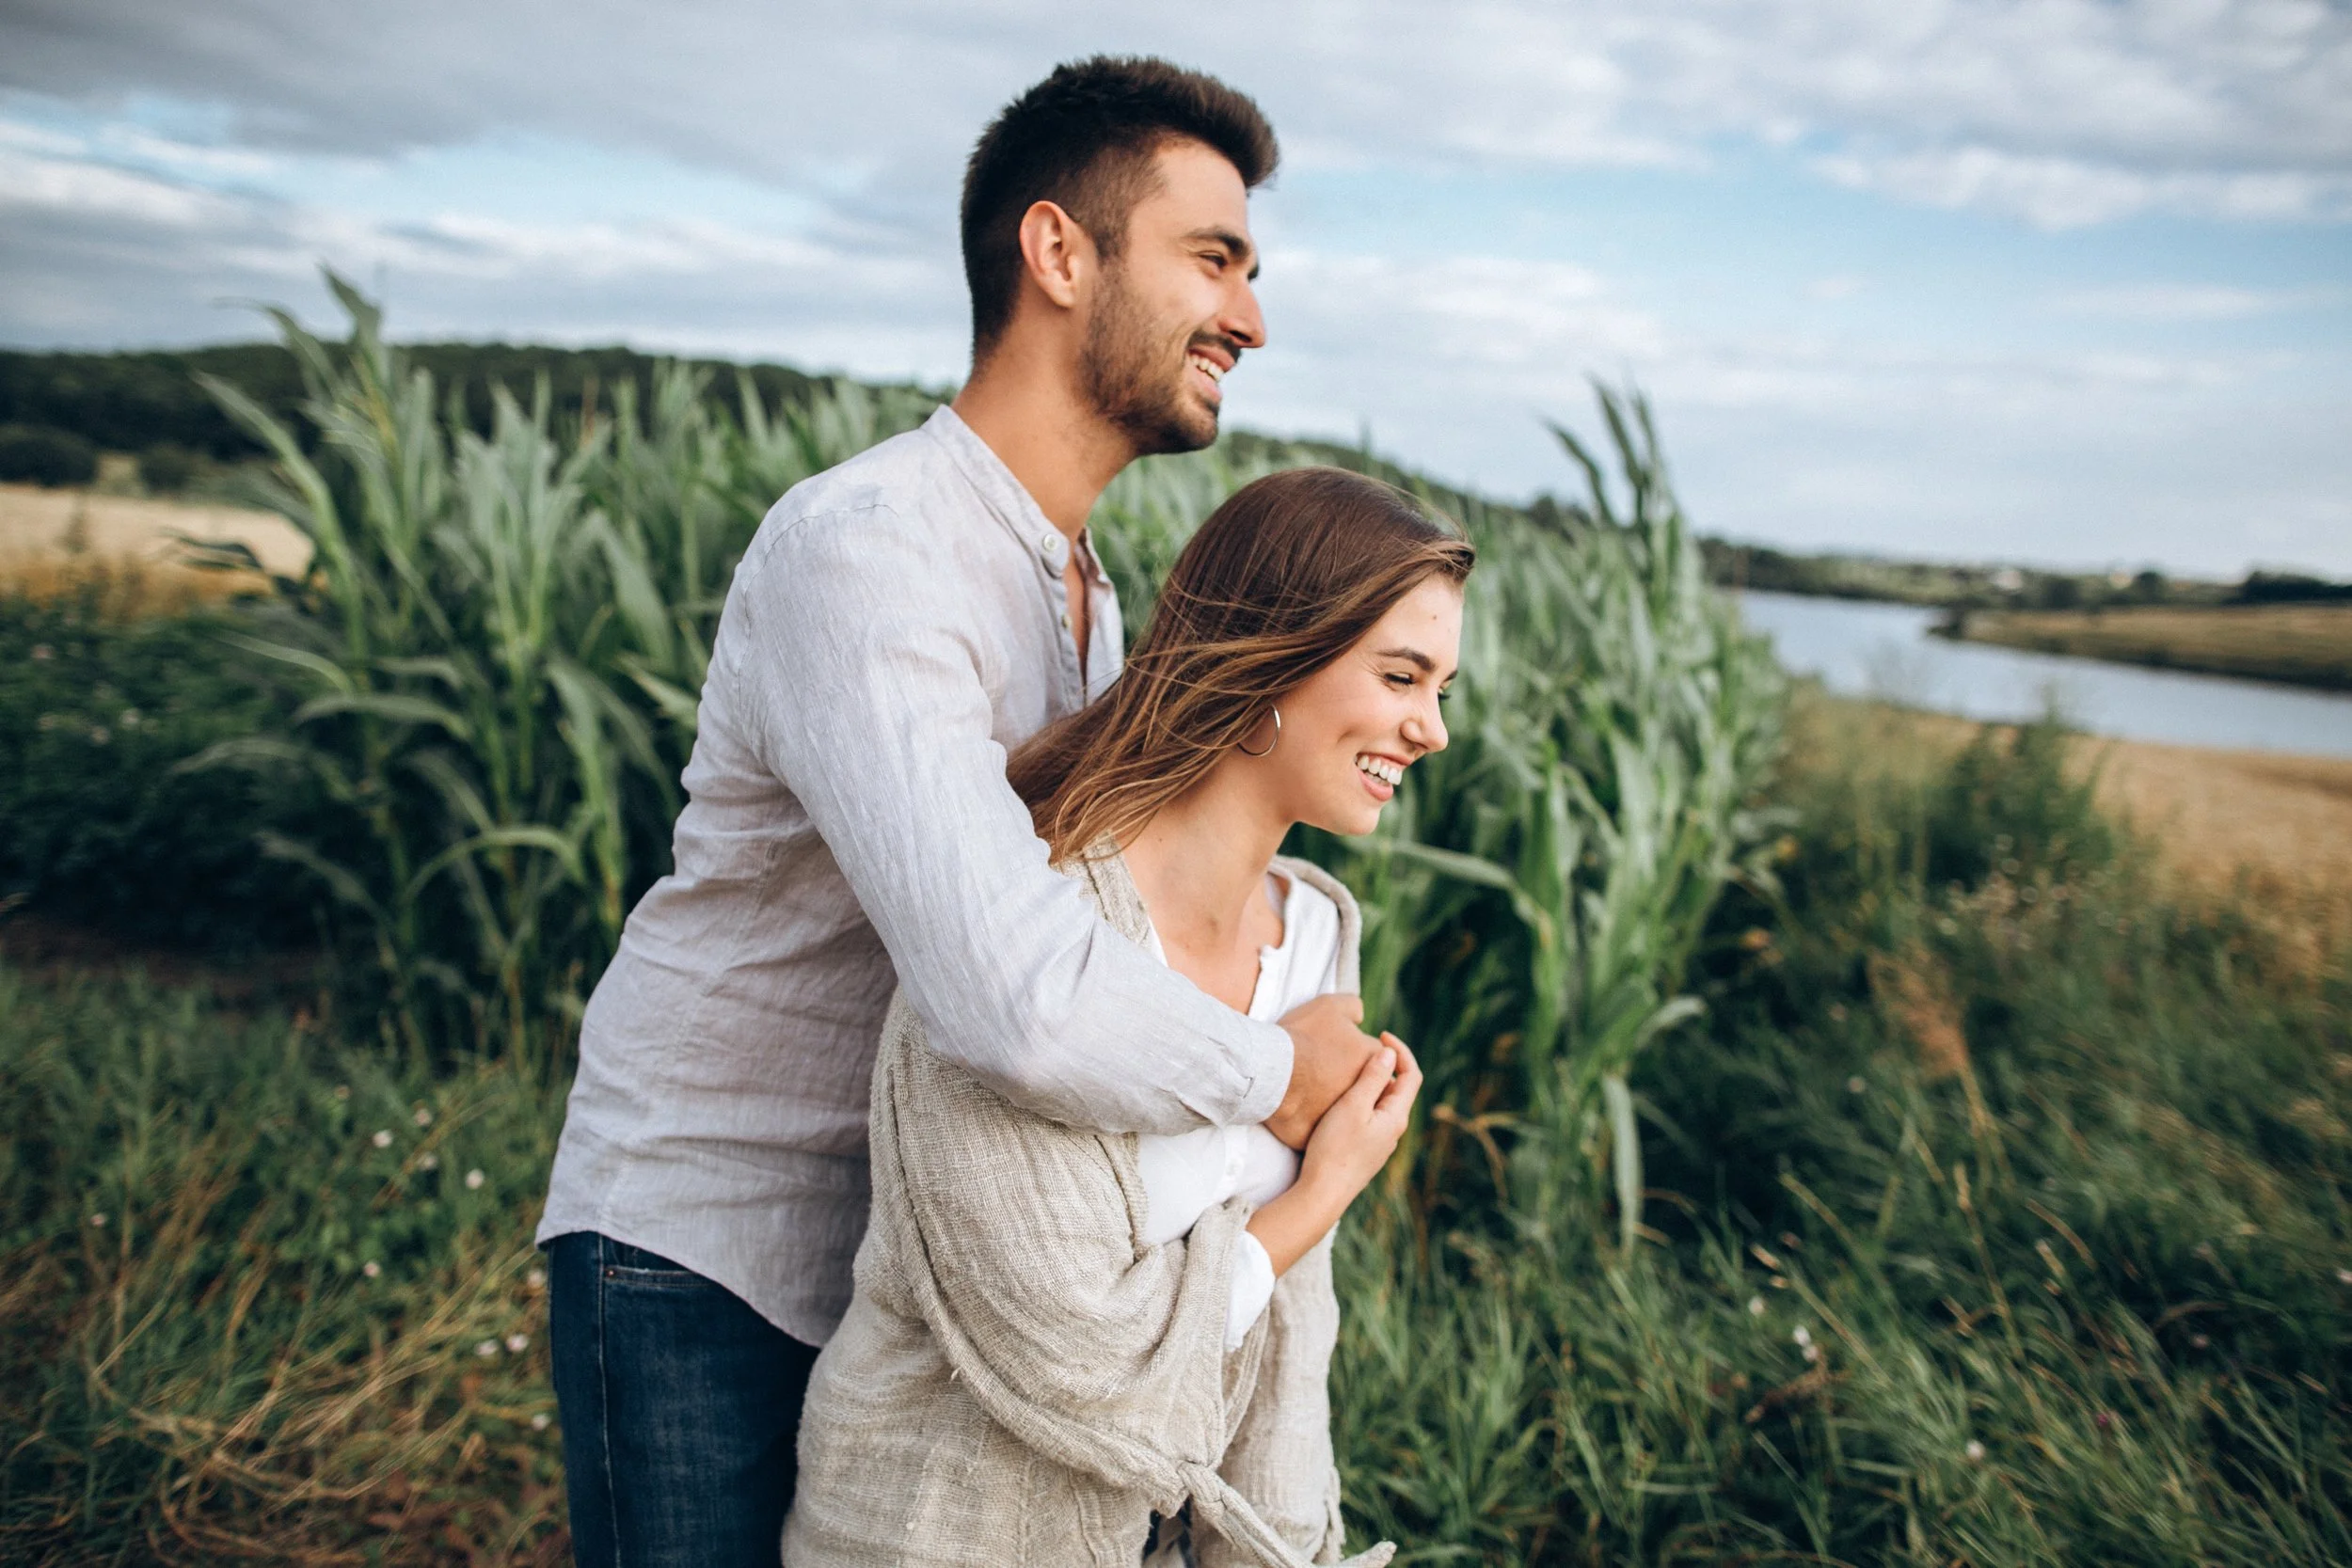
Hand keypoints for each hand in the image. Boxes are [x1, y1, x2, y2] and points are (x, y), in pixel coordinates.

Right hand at [1298, 1033, 1420, 1201]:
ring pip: (1381, 1103)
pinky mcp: (1364, 1150)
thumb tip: (1389, 1053)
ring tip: (1346, 1072)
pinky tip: (1338, 1101)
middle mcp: (1393, 1130)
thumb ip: (1372, 1078)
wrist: (1322, 1193)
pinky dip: (1360, 1101)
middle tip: (1359, 1050)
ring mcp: (1380, 1142)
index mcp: (1396, 1117)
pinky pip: (1369, 1117)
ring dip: (1369, 1083)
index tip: (1380, 1035)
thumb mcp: (1352, 1106)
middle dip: (1382, 1065)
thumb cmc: (1335, 1148)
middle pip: (1397, 1088)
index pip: (1412, 1075)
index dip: (1401, 1051)